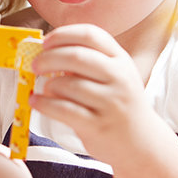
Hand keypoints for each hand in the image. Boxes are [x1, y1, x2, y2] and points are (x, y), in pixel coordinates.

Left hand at [30, 24, 151, 163]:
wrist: (142, 143)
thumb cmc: (120, 105)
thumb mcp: (116, 76)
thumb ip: (89, 62)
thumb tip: (47, 53)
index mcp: (121, 60)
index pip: (90, 34)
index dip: (63, 35)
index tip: (46, 42)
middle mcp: (119, 78)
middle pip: (76, 56)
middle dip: (48, 58)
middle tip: (35, 65)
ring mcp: (110, 102)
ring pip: (68, 84)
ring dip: (48, 84)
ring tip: (43, 88)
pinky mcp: (98, 125)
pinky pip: (63, 109)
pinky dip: (44, 104)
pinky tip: (36, 101)